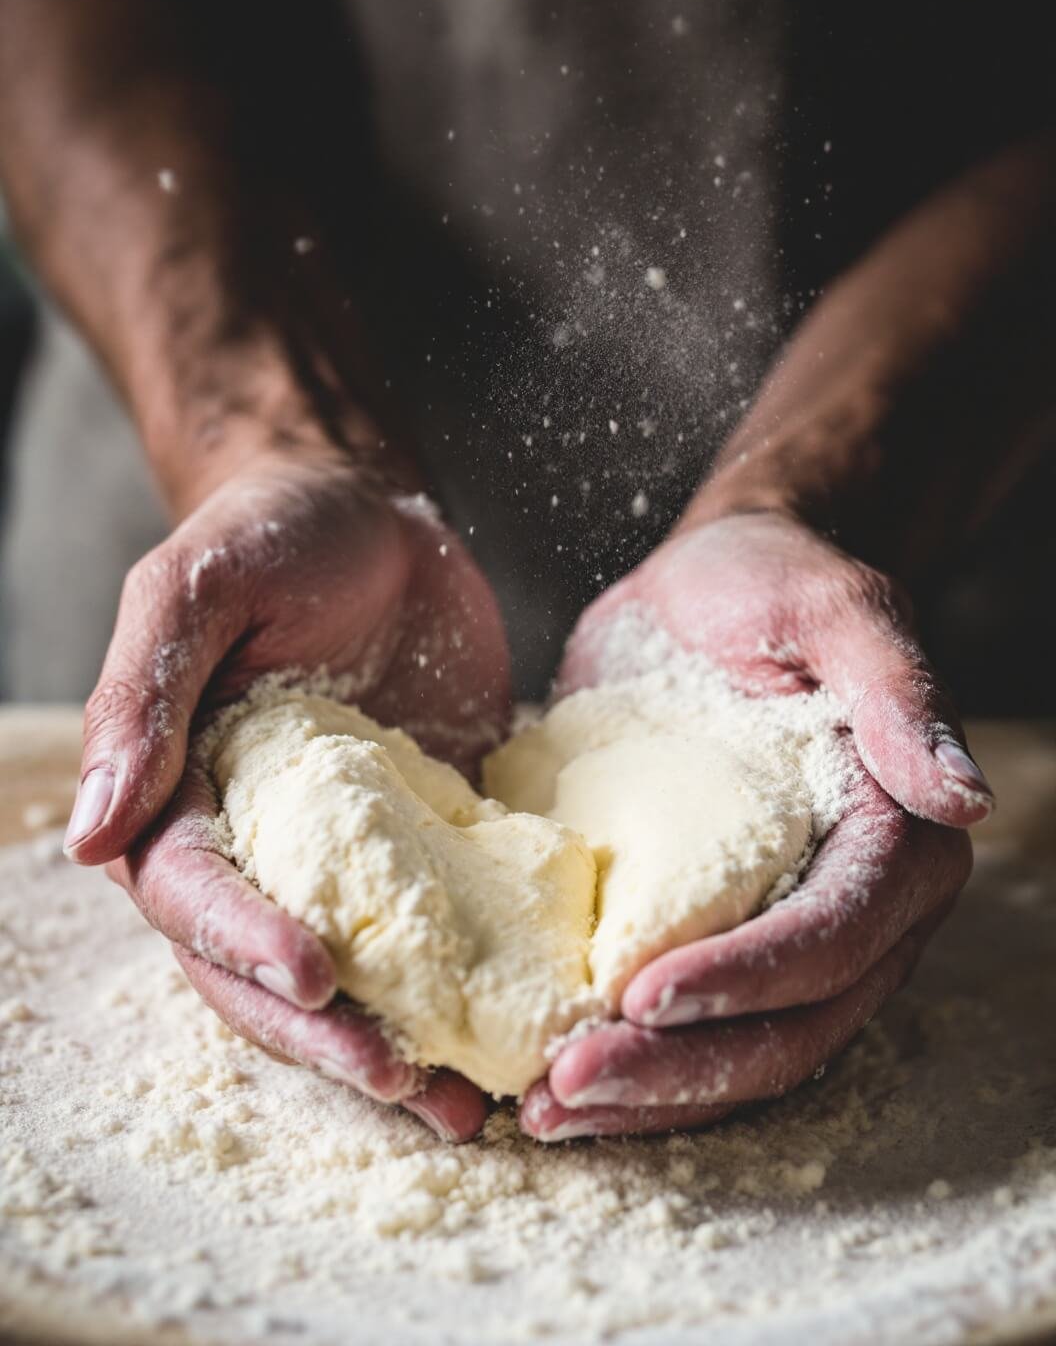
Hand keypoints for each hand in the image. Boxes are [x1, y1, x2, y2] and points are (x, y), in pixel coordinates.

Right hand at [66, 447, 510, 1140]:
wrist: (375, 510)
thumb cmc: (271, 533)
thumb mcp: (197, 588)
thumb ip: (143, 697)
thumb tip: (94, 833)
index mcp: (186, 798)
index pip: (200, 899)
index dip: (247, 946)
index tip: (315, 980)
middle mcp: (261, 846)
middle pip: (272, 973)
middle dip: (329, 1037)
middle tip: (404, 1082)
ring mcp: (351, 853)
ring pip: (358, 976)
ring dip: (400, 1045)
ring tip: (465, 1105)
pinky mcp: (428, 840)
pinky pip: (444, 928)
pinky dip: (471, 986)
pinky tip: (519, 1030)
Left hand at [521, 511, 979, 1138]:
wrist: (705, 591)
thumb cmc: (768, 584)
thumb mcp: (828, 608)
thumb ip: (895, 689)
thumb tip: (964, 797)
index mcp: (896, 835)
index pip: (836, 936)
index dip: (748, 978)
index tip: (643, 995)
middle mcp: (857, 907)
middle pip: (790, 1027)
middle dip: (681, 1069)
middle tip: (566, 1088)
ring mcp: (786, 933)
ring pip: (741, 1052)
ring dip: (648, 1094)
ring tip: (546, 1110)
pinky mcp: (719, 934)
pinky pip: (691, 1026)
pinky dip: (630, 1061)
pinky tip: (548, 1076)